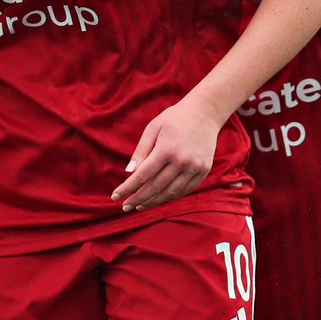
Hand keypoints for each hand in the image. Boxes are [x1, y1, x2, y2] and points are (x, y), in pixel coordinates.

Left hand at [111, 94, 222, 211]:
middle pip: (155, 187)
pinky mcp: (203, 171)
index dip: (128, 188)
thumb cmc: (174, 119)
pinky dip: (170, 197)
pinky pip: (185, 190)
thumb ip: (141, 151)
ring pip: (170, 193)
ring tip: (139, 206)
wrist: (205, 113)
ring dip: (153, 202)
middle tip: (125, 207)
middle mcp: (181, 161)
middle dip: (138, 199)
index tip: (115, 196)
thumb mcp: (153, 128)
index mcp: (166, 149)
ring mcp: (194, 168)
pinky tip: (158, 199)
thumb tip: (129, 172)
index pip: (142, 175)